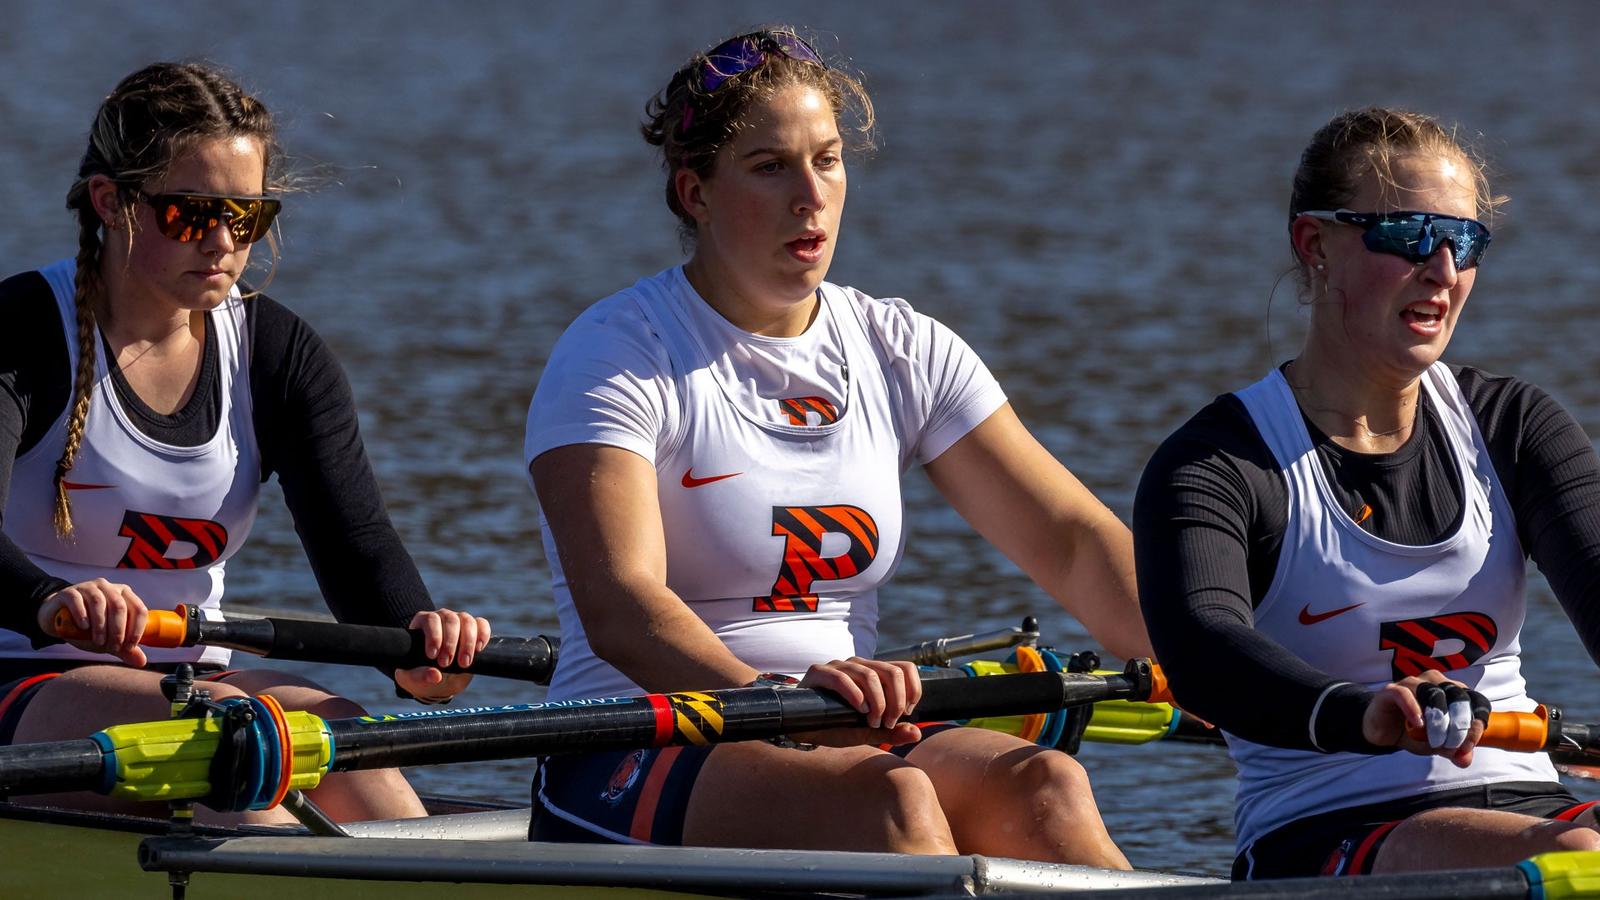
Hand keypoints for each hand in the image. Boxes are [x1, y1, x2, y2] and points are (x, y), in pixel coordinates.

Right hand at [37, 578, 148, 666]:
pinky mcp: (69, 592)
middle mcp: (108, 587)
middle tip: (112, 648)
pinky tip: (83, 627)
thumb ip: (124, 649)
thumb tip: (141, 662)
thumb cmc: (88, 629)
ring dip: (101, 626)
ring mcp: (88, 587)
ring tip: (98, 642)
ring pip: (99, 603)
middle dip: (118, 630)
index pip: (138, 609)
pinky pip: (77, 600)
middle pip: (119, 606)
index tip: (129, 647)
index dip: (137, 629)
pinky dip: (82, 614)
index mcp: (124, 595)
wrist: (57, 620)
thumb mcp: (108, 639)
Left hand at [393, 608, 490, 702]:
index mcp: (423, 623)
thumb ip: (419, 677)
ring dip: (468, 642)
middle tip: (446, 663)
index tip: (433, 656)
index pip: (430, 620)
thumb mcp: (412, 679)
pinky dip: (483, 635)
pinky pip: (482, 624)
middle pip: (451, 619)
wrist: (438, 680)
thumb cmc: (420, 675)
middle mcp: (442, 618)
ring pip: (467, 620)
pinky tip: (479, 649)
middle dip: (451, 642)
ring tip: (464, 663)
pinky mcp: (475, 629)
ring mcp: (459, 621)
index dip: (434, 636)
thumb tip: (435, 675)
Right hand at [790, 657, 923, 747]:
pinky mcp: (819, 673)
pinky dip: (855, 695)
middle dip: (896, 701)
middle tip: (888, 722)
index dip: (912, 690)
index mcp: (873, 673)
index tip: (907, 713)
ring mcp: (838, 667)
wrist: (802, 729)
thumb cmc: (836, 727)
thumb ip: (892, 733)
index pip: (905, 668)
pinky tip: (859, 710)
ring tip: (872, 722)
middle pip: (892, 672)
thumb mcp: (867, 733)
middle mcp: (858, 665)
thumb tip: (917, 733)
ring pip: (870, 675)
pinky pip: (841, 678)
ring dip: (878, 702)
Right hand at [1361, 672, 1489, 766]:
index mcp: (1451, 690)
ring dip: (1439, 718)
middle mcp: (1433, 682)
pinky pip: (1405, 695)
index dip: (1477, 719)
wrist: (1382, 731)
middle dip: (1459, 721)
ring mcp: (1412, 683)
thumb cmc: (1413, 732)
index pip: (1473, 698)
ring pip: (1433, 692)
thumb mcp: (1437, 745)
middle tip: (1454, 743)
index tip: (1472, 742)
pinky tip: (1417, 725)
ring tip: (1436, 738)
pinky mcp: (1391, 690)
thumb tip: (1465, 760)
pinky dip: (1414, 710)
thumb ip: (1453, 750)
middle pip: (1456, 693)